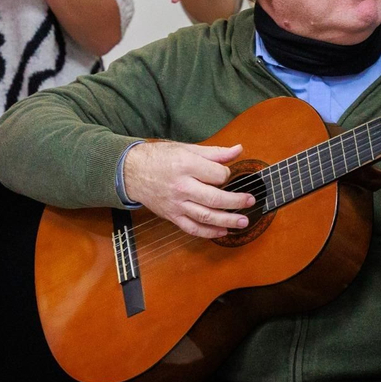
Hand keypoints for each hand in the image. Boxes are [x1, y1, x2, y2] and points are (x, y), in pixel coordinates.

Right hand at [122, 141, 256, 239]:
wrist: (130, 171)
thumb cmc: (158, 158)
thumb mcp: (185, 149)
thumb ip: (214, 152)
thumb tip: (238, 150)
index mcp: (186, 166)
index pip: (218, 175)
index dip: (226, 175)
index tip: (225, 174)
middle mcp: (181, 186)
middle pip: (215, 198)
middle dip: (236, 202)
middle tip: (250, 201)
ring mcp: (176, 204)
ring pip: (206, 216)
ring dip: (227, 221)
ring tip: (243, 221)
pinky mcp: (171, 215)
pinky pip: (192, 228)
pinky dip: (209, 233)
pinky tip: (222, 232)